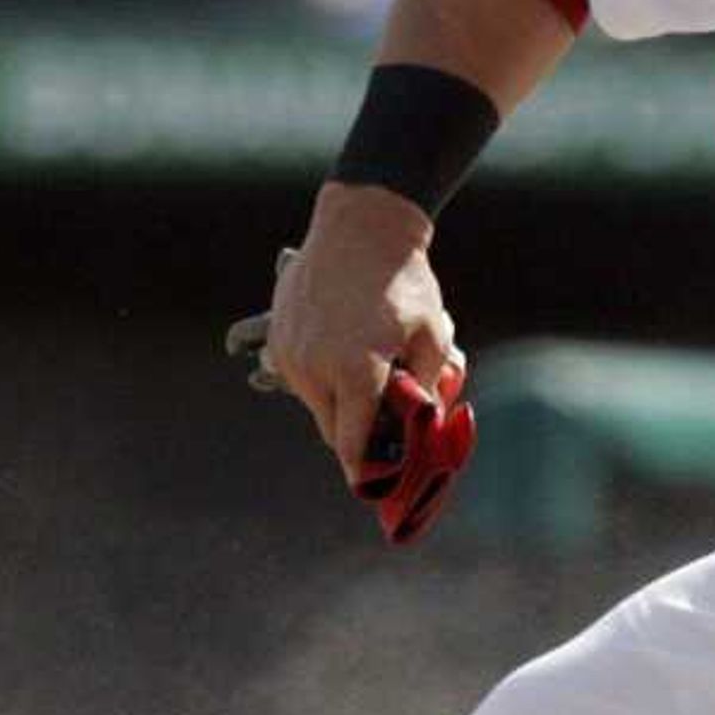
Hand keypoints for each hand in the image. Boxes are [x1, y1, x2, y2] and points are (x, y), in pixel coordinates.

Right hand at [265, 185, 458, 475]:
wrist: (361, 226)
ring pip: (315, 403)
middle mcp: (317, 367)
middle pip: (332, 430)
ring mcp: (292, 353)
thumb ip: (428, 385)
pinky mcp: (280, 337)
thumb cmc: (404, 281)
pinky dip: (321, 375)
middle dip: (357, 434)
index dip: (364, 472)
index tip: (373, 488)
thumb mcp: (434, 333)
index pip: (353, 445)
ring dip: (338, 402)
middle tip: (384, 426)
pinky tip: (345, 347)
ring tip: (367, 372)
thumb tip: (421, 422)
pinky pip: (300, 374)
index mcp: (358, 371)